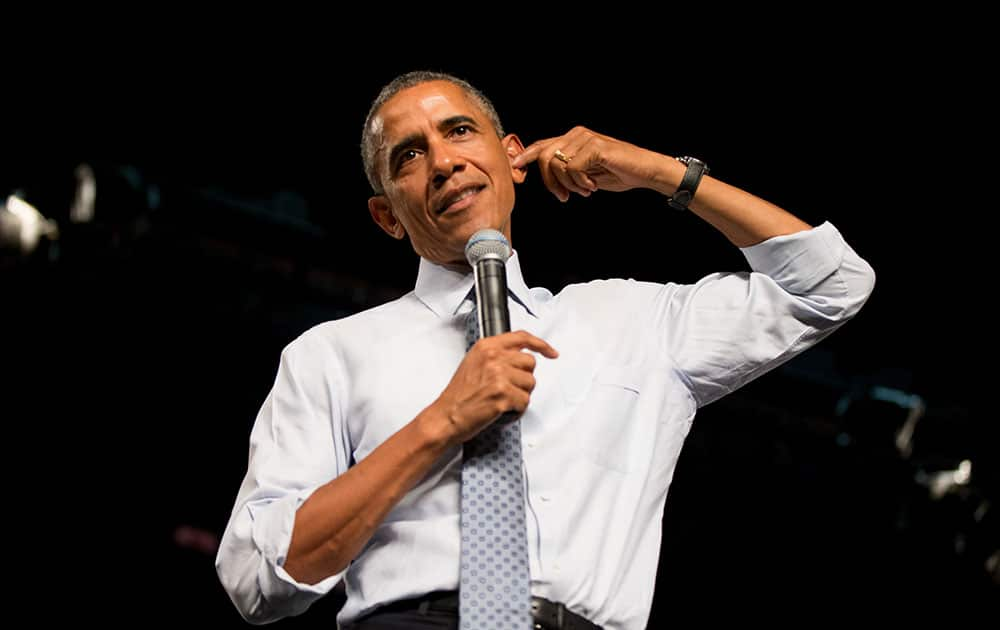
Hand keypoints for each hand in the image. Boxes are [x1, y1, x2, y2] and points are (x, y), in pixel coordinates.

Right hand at [432, 330, 557, 444]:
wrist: (446, 416)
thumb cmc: (459, 395)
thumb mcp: (474, 363)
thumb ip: (496, 355)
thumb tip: (521, 356)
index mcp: (486, 347)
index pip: (521, 338)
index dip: (541, 345)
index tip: (551, 352)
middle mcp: (493, 357)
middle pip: (530, 363)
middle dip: (524, 378)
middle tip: (508, 388)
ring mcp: (499, 376)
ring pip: (530, 384)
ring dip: (520, 396)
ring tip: (501, 400)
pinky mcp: (503, 395)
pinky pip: (524, 402)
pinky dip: (517, 410)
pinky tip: (501, 411)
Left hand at [511, 126, 668, 201]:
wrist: (644, 171)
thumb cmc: (618, 172)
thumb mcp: (585, 175)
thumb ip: (566, 173)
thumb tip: (550, 181)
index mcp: (572, 140)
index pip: (541, 145)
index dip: (524, 157)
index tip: (515, 168)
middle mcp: (576, 134)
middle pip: (544, 156)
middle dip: (550, 182)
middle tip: (564, 196)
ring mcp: (586, 138)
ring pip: (557, 164)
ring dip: (569, 184)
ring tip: (585, 189)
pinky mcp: (595, 146)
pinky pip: (573, 168)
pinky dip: (580, 182)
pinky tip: (593, 185)